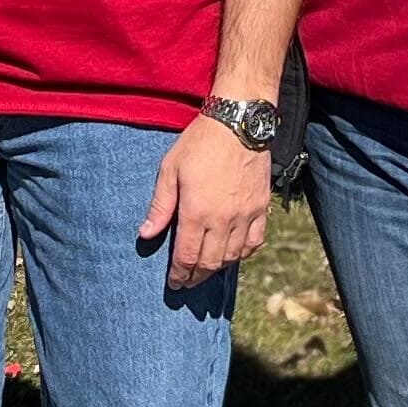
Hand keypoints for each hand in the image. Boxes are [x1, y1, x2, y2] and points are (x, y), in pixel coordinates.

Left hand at [140, 114, 272, 292]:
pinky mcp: (261, 207)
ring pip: (232, 256)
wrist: (239, 123)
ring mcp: (245, 215)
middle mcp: (223, 219)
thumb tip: (146, 234)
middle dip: (196, 277)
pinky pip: (254, 241)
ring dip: (217, 268)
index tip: (174, 283)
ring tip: (206, 271)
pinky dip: (243, 254)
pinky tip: (233, 255)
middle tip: (187, 282)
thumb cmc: (199, 143)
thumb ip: (160, 206)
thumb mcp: (170, 169)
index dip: (179, 274)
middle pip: (210, 262)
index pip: (187, 256)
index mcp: (197, 211)